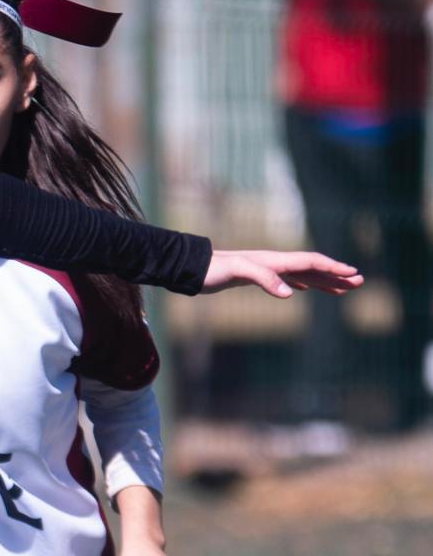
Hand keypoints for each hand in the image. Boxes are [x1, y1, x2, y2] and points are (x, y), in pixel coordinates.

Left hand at [201, 251, 361, 300]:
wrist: (195, 268)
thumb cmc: (213, 270)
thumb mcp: (237, 272)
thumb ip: (264, 279)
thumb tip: (290, 294)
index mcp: (275, 261)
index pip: (311, 262)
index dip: (333, 268)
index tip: (353, 274)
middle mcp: (275, 263)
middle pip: (313, 268)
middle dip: (337, 275)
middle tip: (360, 282)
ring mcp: (268, 270)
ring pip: (303, 275)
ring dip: (324, 281)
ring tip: (343, 289)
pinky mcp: (259, 277)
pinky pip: (288, 280)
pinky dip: (302, 284)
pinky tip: (306, 288)